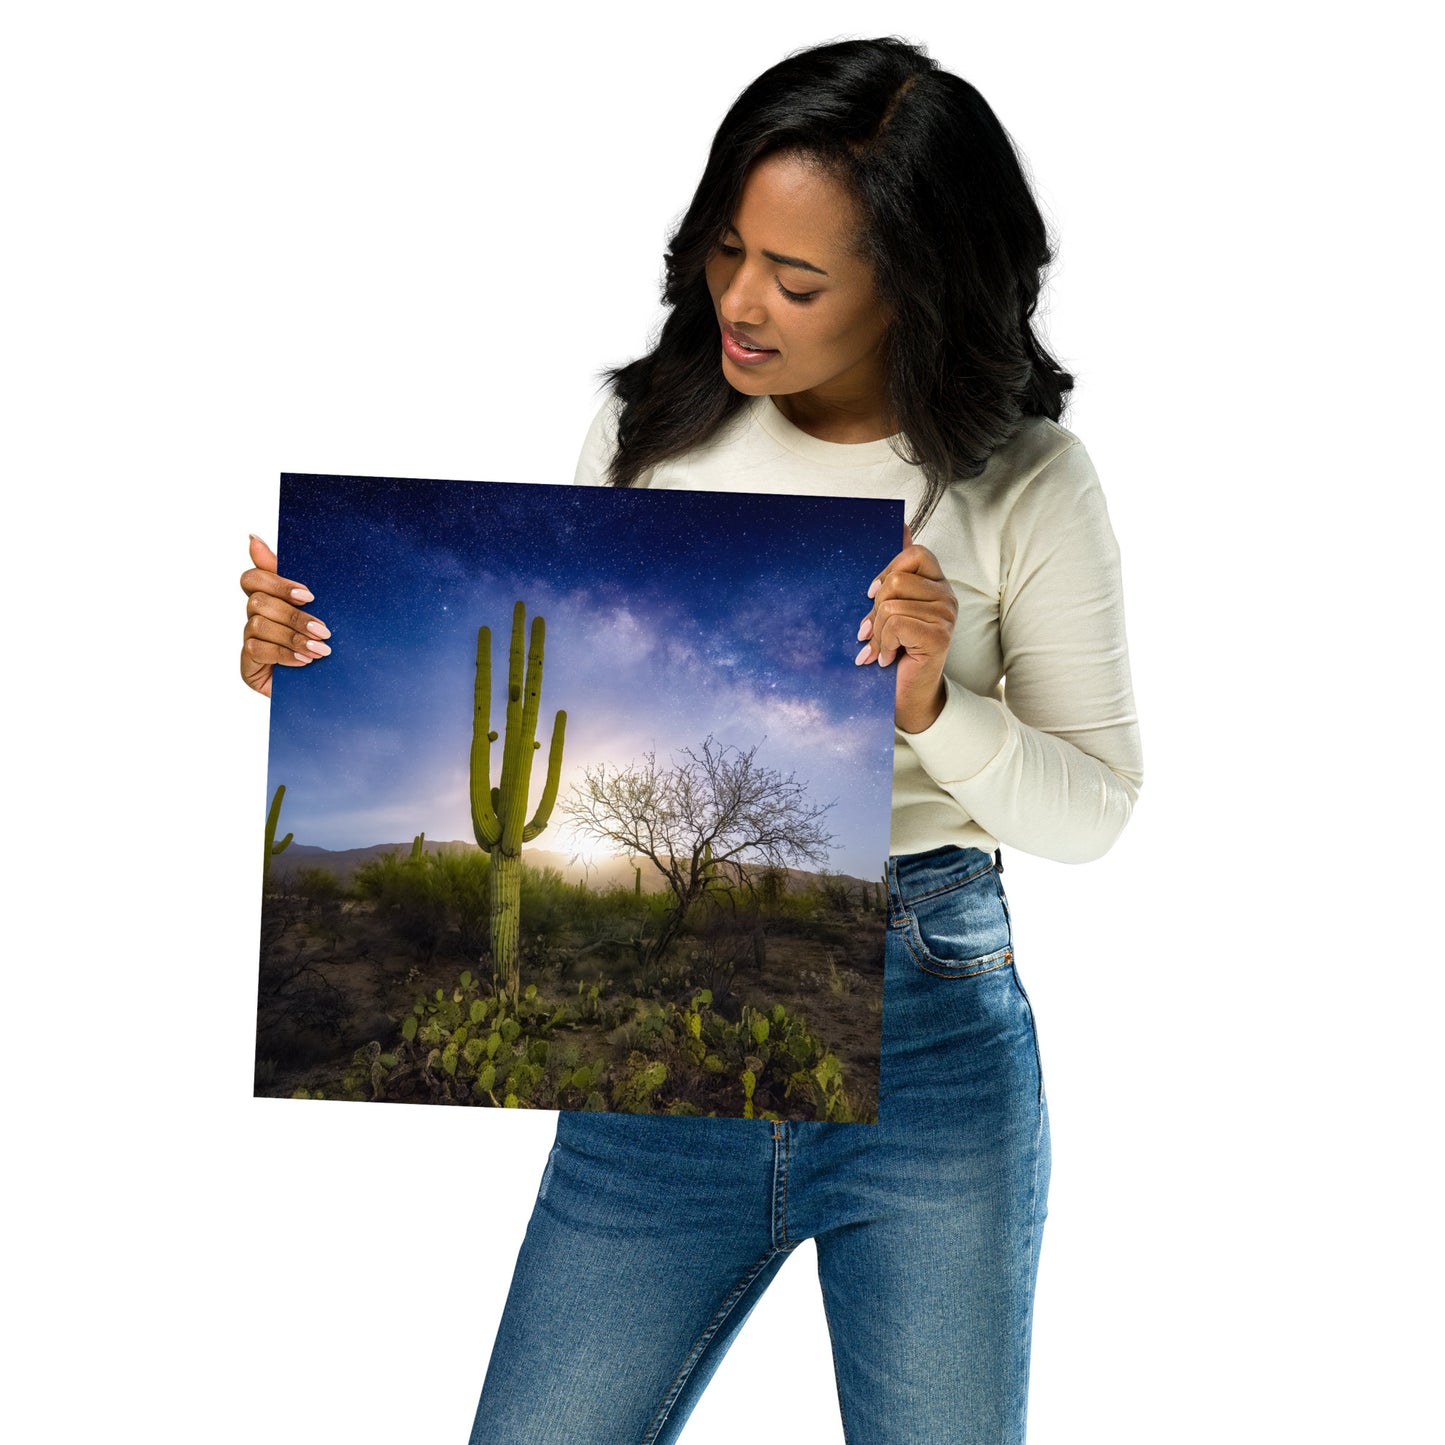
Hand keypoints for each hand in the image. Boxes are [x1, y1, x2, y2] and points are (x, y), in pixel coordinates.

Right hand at [239, 535, 329, 696]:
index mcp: (269, 598)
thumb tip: (253, 537)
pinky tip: (304, 662)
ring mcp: (249, 640)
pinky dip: (284, 654)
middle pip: (258, 602)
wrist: (328, 687)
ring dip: (293, 637)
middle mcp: (255, 617)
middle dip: (294, 616)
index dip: (277, 582)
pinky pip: (257, 650)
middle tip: (324, 630)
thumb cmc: (322, 643)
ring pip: (259, 625)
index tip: (308, 595)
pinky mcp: (248, 664)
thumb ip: (292, 578)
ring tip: (321, 650)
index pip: (253, 578)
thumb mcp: (318, 609)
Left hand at [854, 523, 957, 733]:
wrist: (908, 694)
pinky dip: (883, 644)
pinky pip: (896, 623)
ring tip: (880, 648)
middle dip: (875, 609)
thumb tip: (901, 524)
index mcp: (936, 584)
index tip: (872, 595)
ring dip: (877, 632)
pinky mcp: (939, 635)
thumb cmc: (898, 650)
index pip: (915, 553)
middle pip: (897, 580)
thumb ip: (898, 570)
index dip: (888, 570)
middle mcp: (947, 596)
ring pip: (892, 604)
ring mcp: (946, 616)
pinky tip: (886, 658)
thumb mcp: (892, 607)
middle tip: (872, 631)